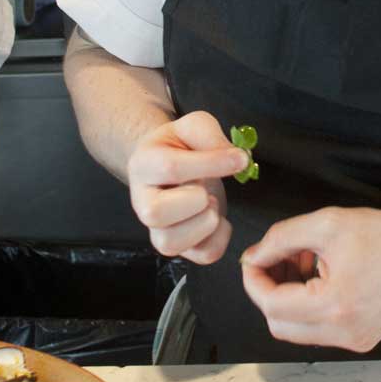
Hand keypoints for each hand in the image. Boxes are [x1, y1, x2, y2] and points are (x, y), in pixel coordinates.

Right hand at [127, 111, 249, 264]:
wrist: (170, 164)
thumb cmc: (182, 145)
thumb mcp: (195, 126)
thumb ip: (212, 137)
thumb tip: (236, 159)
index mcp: (143, 164)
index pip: (171, 169)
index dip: (210, 164)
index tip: (239, 159)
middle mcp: (141, 201)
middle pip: (156, 213)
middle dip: (196, 200)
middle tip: (206, 187)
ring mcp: (156, 229)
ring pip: (172, 243)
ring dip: (205, 222)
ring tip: (210, 203)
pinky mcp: (176, 246)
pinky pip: (202, 255)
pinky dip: (220, 238)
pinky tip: (218, 219)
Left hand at [239, 206, 380, 352]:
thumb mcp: (328, 223)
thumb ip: (282, 238)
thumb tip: (254, 257)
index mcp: (333, 305)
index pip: (270, 304)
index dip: (254, 279)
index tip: (255, 257)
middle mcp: (343, 332)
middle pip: (279, 324)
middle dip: (269, 291)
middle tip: (277, 259)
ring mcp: (355, 341)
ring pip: (298, 330)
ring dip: (290, 299)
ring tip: (305, 262)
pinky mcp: (363, 340)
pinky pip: (320, 330)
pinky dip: (310, 307)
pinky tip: (323, 277)